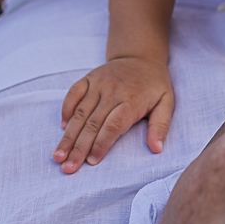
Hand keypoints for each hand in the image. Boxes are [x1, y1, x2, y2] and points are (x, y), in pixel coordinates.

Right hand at [54, 57, 174, 173]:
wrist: (140, 55)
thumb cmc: (154, 84)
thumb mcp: (166, 102)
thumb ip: (161, 126)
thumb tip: (156, 149)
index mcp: (132, 100)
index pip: (113, 125)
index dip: (101, 143)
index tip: (92, 162)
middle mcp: (112, 91)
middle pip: (92, 122)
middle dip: (78, 147)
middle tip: (67, 167)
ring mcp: (98, 83)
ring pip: (80, 111)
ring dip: (68, 135)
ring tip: (58, 155)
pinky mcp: (89, 78)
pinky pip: (73, 93)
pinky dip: (66, 109)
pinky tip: (63, 128)